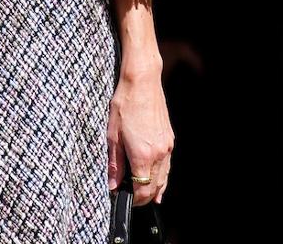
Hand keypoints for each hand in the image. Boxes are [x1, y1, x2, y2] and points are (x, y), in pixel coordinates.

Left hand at [107, 63, 172, 205]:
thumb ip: (114, 163)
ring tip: (146, 199)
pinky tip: (157, 181)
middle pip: (154, 188)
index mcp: (142, 155)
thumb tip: (113, 185)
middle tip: (132, 200)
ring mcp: (167, 148)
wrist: (142, 83)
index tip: (123, 200)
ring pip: (164, 178)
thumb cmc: (124, 104)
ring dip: (154, 190)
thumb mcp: (112, 134)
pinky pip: (167, 166)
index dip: (133, 200)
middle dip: (143, 198)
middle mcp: (159, 154)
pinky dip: (162, 177)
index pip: (141, 190)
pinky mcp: (170, 140)